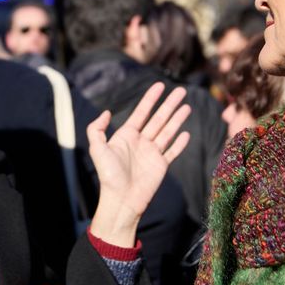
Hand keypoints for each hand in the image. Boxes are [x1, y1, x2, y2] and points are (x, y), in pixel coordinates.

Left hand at [87, 82, 190, 246]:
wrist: (122, 200)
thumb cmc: (108, 176)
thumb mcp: (97, 149)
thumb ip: (97, 129)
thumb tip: (107, 112)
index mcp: (127, 136)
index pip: (141, 112)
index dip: (151, 98)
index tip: (160, 85)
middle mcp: (141, 142)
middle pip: (158, 119)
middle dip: (169, 104)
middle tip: (182, 90)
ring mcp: (152, 153)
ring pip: (168, 131)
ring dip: (178, 119)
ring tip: (187, 106)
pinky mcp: (161, 166)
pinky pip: (172, 151)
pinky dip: (180, 143)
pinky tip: (186, 133)